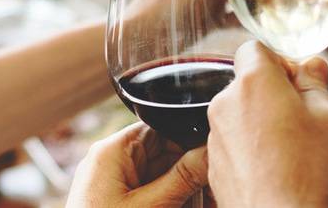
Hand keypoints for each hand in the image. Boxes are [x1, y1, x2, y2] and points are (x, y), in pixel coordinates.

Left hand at [67, 122, 207, 206]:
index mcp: (113, 150)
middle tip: (208, 193)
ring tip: (198, 204)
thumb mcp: (152, 206)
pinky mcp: (120, 201)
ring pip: (166, 175)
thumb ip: (185, 176)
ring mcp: (116, 182)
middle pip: (168, 153)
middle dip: (191, 173)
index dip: (190, 140)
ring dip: (186, 192)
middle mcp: (114, 160)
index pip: (163, 127)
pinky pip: (156, 192)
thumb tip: (213, 149)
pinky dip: (173, 202)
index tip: (212, 155)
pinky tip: (187, 207)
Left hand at [207, 41, 327, 207]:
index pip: (255, 48)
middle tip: (309, 121)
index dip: (280, 62)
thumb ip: (316, 83)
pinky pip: (237, 144)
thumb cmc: (308, 169)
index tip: (299, 85)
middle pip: (251, 85)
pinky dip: (257, 150)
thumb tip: (311, 65)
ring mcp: (215, 136)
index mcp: (254, 82)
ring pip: (246, 117)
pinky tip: (284, 170)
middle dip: (278, 97)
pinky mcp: (213, 165)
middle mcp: (226, 103)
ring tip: (303, 153)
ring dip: (270, 125)